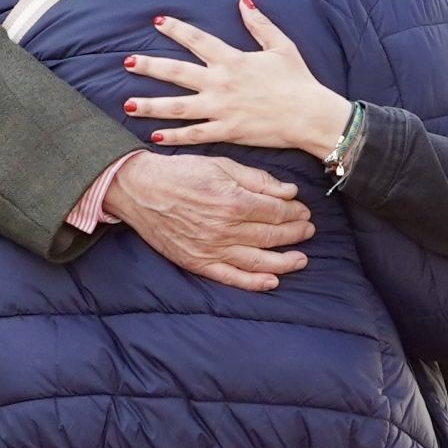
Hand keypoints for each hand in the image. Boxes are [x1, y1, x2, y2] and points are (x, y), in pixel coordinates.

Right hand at [103, 152, 314, 291]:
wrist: (140, 189)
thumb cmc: (180, 173)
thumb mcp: (221, 165)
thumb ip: (257, 180)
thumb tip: (289, 192)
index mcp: (234, 201)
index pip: (277, 211)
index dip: (294, 211)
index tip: (302, 210)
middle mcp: (226, 229)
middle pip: (272, 235)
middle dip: (295, 233)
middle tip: (307, 230)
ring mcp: (212, 249)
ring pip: (259, 260)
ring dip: (285, 261)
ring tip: (301, 259)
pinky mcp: (198, 262)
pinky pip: (232, 277)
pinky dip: (254, 282)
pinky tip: (272, 281)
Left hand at [125, 0, 353, 156]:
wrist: (310, 115)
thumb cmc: (298, 80)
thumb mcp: (281, 46)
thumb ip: (260, 24)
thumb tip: (243, 1)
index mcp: (232, 60)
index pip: (197, 39)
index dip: (176, 29)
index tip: (157, 21)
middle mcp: (221, 83)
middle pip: (177, 72)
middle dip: (150, 66)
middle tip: (126, 61)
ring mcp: (221, 109)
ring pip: (178, 107)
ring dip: (151, 105)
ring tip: (127, 104)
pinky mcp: (226, 131)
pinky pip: (194, 134)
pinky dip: (174, 136)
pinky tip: (154, 135)